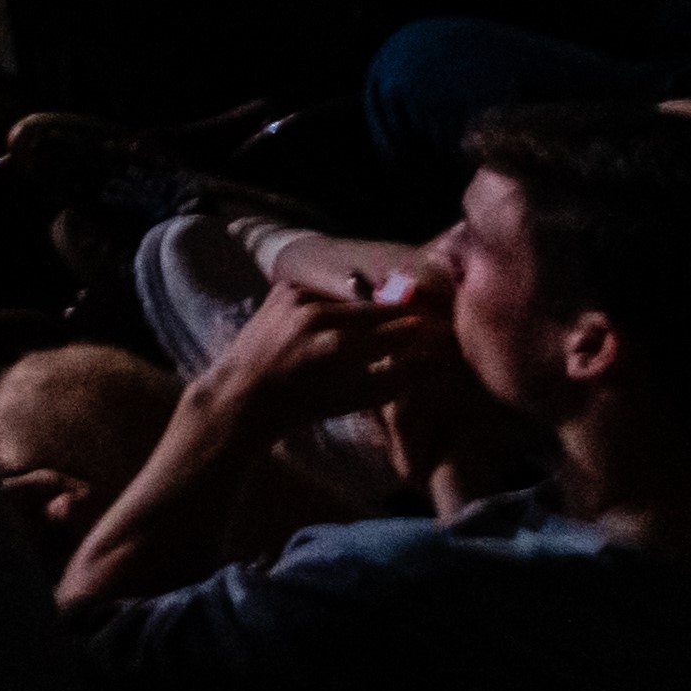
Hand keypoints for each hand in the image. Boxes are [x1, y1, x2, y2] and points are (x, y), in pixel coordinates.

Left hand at [187, 274, 439, 443]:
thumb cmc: (309, 401)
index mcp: (341, 347)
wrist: (248, 389)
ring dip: (369, 310)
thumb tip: (442, 356)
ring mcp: (299, 299)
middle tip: (421, 322)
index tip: (441, 332)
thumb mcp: (361, 397)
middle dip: (403, 316)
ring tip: (382, 323)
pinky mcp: (285, 289)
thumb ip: (404, 376)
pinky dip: (337, 304)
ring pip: (354, 299)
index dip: (425, 330)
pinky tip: (338, 320)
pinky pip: (327, 292)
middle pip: (380, 308)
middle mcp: (320, 317)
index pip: (401, 330)